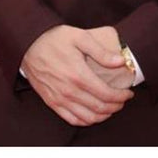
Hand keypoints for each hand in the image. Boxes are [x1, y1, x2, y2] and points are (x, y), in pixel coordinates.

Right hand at [20, 24, 134, 126]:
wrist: (28, 44)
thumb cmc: (55, 38)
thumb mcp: (80, 37)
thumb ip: (101, 51)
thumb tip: (120, 61)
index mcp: (78, 75)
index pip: (106, 94)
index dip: (121, 97)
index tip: (129, 93)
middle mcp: (69, 91)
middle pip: (99, 108)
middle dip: (116, 106)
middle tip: (123, 100)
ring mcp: (59, 99)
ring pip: (87, 117)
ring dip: (103, 116)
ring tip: (112, 107)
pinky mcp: (51, 102)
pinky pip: (72, 119)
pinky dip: (86, 121)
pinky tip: (93, 115)